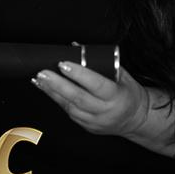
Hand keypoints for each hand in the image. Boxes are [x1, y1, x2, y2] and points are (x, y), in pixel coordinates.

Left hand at [32, 62, 149, 136]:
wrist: (135, 119)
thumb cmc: (128, 93)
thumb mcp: (122, 74)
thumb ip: (101, 60)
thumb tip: (76, 46)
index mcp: (117, 96)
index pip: (96, 85)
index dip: (79, 74)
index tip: (64, 64)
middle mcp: (105, 111)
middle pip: (78, 98)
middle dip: (58, 84)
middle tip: (43, 72)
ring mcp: (95, 121)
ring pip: (70, 106)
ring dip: (52, 92)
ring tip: (39, 79)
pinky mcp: (86, 126)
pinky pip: (69, 112)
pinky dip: (55, 99)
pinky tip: (45, 89)